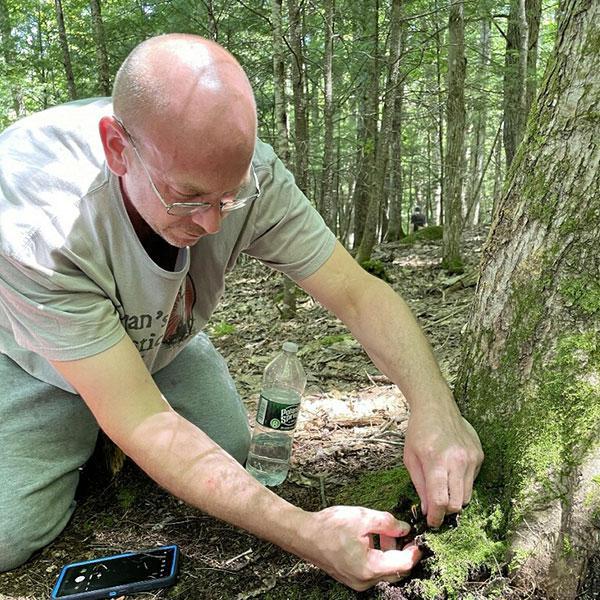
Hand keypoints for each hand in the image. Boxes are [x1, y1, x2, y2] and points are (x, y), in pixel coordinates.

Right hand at [299, 506, 420, 590]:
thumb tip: (405, 528)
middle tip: (403, 533)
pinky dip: (377, 555)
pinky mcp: (351, 577)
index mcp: (370, 568)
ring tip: (383, 531)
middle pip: (395, 571)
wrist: (304, 534)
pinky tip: (371, 538)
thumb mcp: (362, 518)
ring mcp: (357, 581)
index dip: (414, 551)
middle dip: (402, 551)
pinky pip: (372, 570)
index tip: (419, 538)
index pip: (403, 564)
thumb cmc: (329, 526)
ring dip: (389, 552)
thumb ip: (387, 523)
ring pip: (383, 570)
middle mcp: (364, 581)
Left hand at [403, 412, 482, 526]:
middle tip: (436, 505)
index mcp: (436, 461)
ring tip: (443, 486)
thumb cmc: (419, 431)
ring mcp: (471, 458)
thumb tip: (429, 510)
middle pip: (457, 503)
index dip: (436, 517)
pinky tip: (452, 469)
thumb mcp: (411, 458)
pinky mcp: (480, 456)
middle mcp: (457, 461)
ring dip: (455, 498)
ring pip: (467, 495)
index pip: (440, 501)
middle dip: (445, 510)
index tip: (432, 522)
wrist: (436, 407)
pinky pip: (472, 481)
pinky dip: (462, 483)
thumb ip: (420, 486)